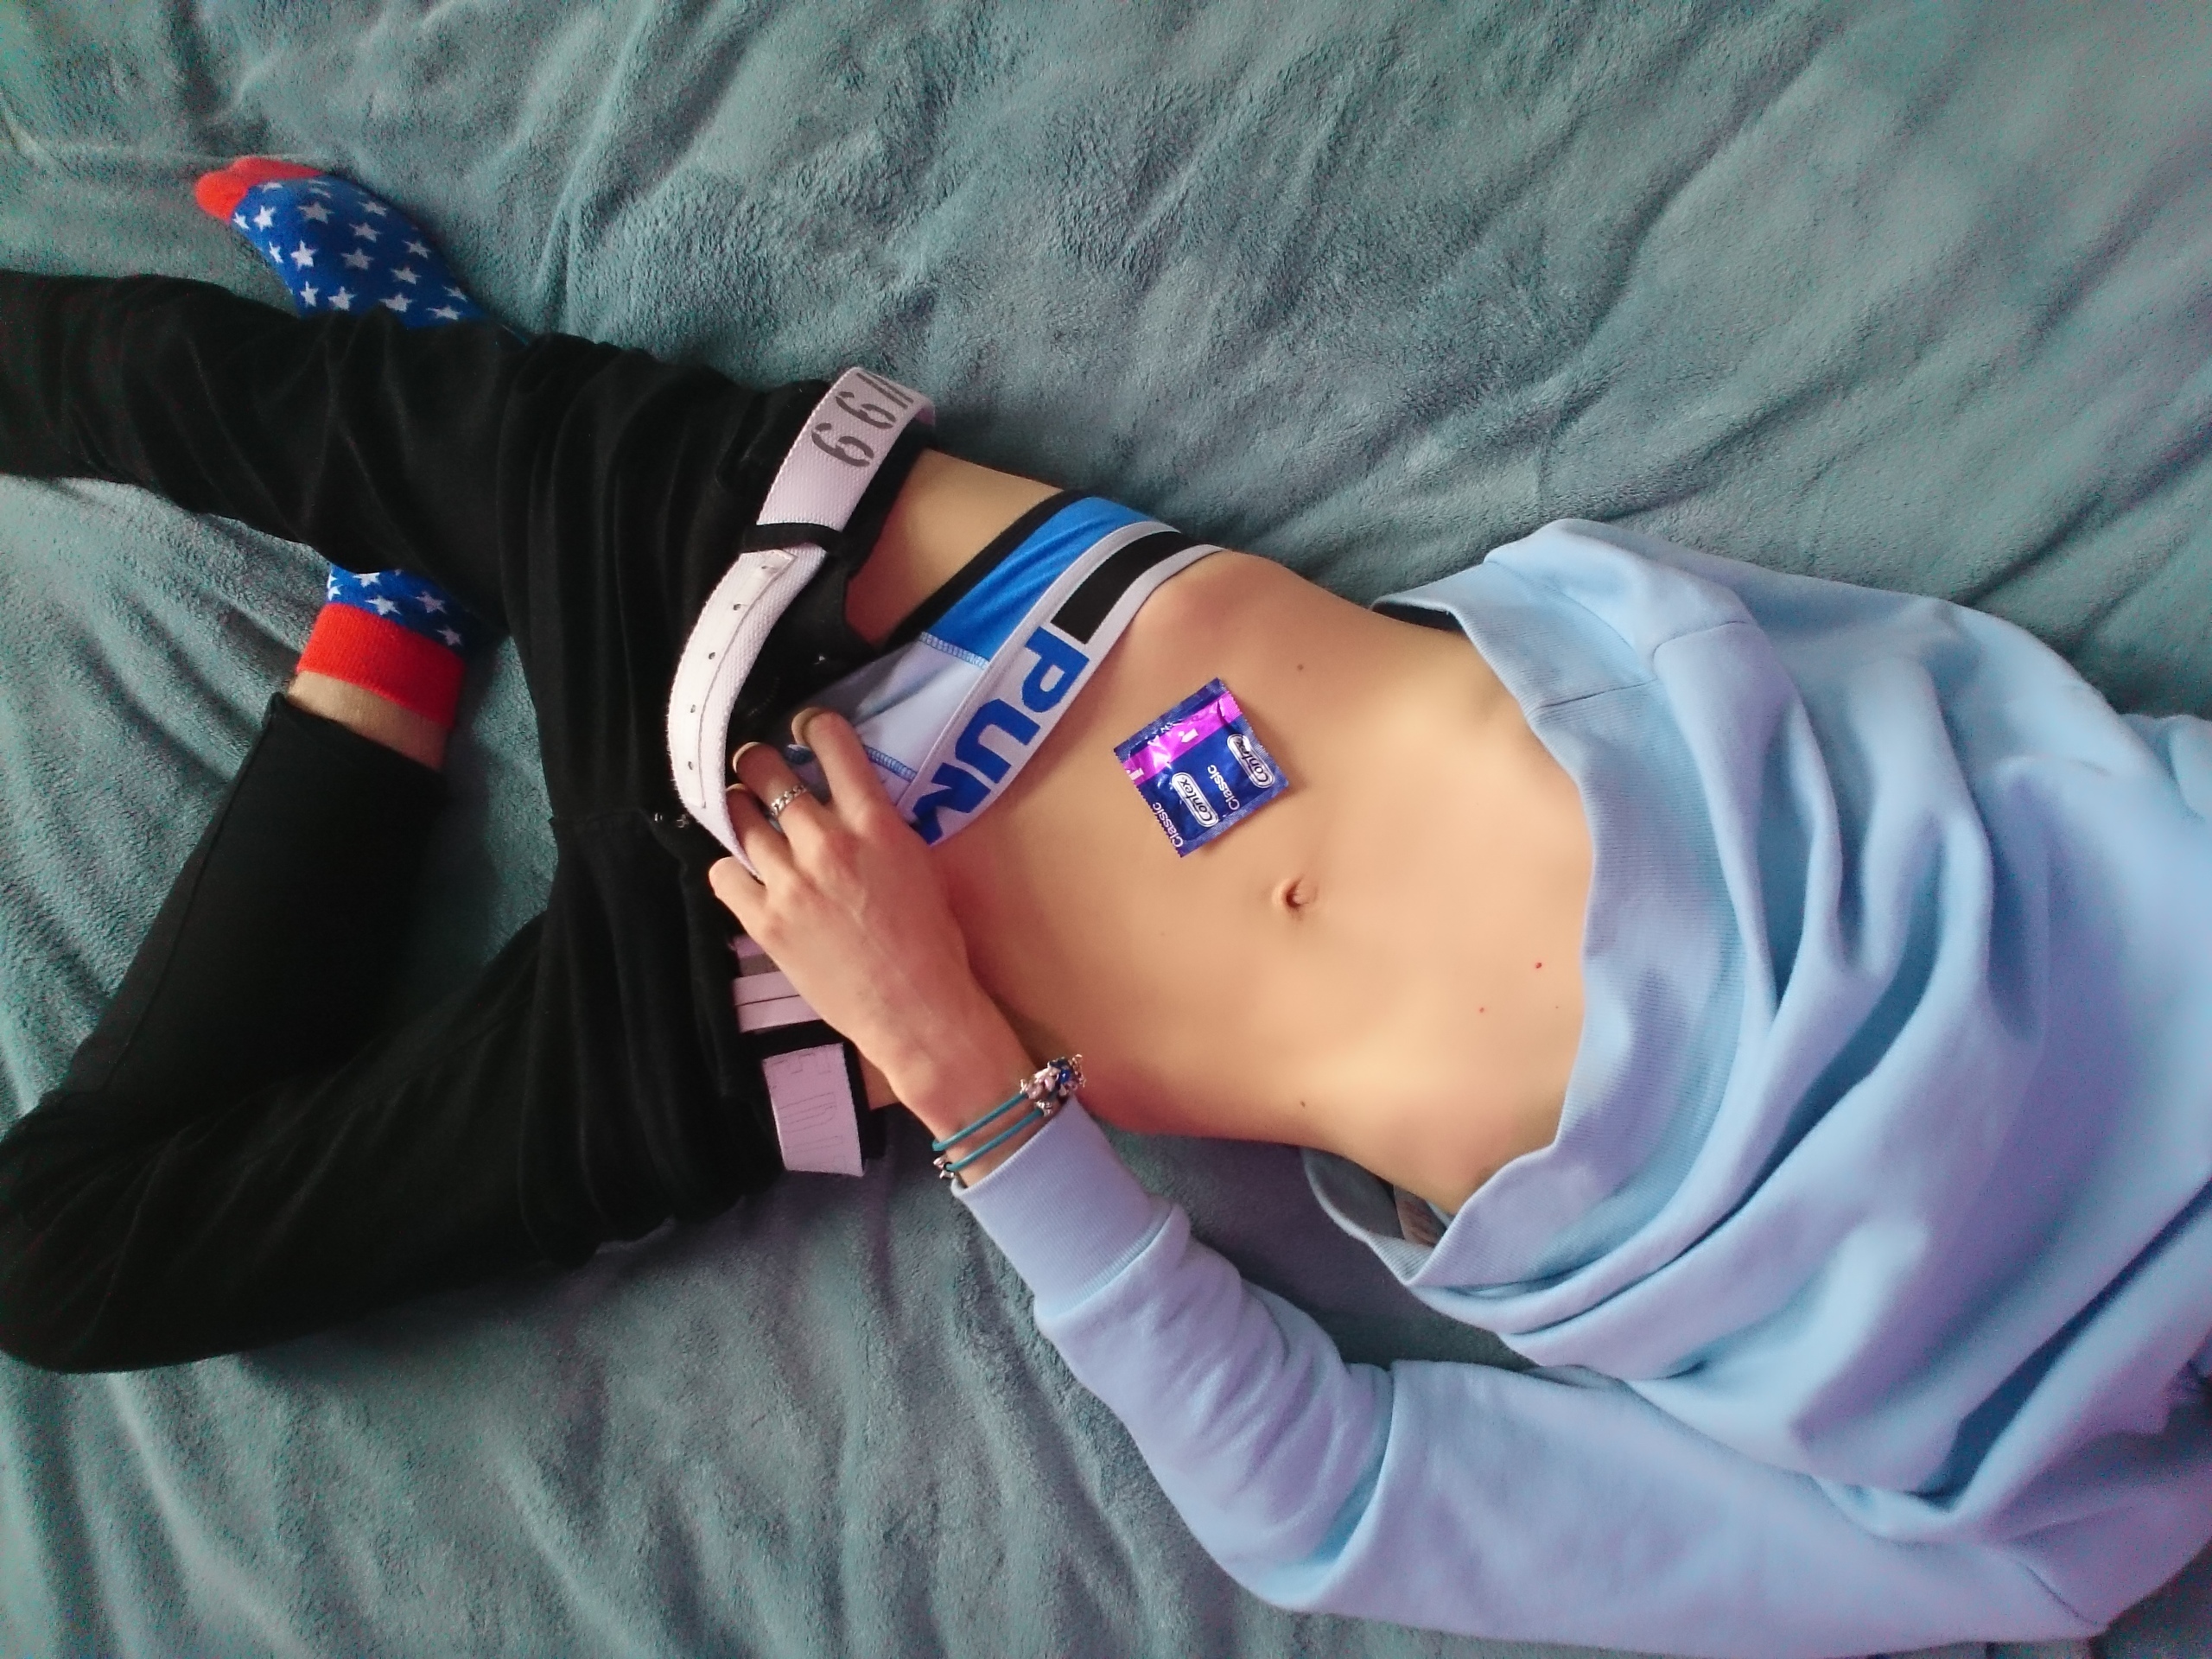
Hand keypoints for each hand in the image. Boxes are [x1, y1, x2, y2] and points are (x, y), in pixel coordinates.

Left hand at [706, 712, 1037, 1171]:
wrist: (916, 1009)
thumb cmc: (932, 942)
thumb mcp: (918, 864)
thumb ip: (879, 827)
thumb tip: (848, 803)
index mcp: (875, 823)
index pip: (831, 741)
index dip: (810, 725)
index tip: (802, 727)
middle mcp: (827, 842)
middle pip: (765, 770)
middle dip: (758, 762)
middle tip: (760, 770)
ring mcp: (790, 881)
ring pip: (738, 816)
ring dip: (740, 810)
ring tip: (745, 815)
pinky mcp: (764, 921)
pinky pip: (723, 875)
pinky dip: (730, 870)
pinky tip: (745, 875)